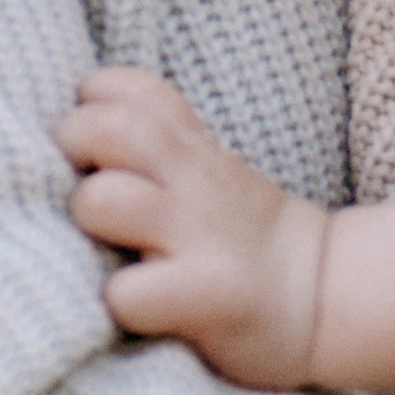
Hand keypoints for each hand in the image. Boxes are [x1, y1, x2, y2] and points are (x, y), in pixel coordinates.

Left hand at [57, 68, 328, 390]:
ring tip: (103, 247)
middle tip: (81, 189)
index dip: (93, 105)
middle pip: (110, 129)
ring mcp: (202, 235)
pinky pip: (128, 292)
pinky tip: (136, 306)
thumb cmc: (241, 233)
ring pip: (104, 200)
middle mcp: (197, 179)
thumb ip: (156, 139)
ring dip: (88, 222)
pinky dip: (119, 301)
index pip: (128, 89)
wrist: (321, 296)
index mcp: (193, 145)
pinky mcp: (207, 295)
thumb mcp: (209, 165)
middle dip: (74, 148)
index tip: (92, 145)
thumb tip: (72, 120)